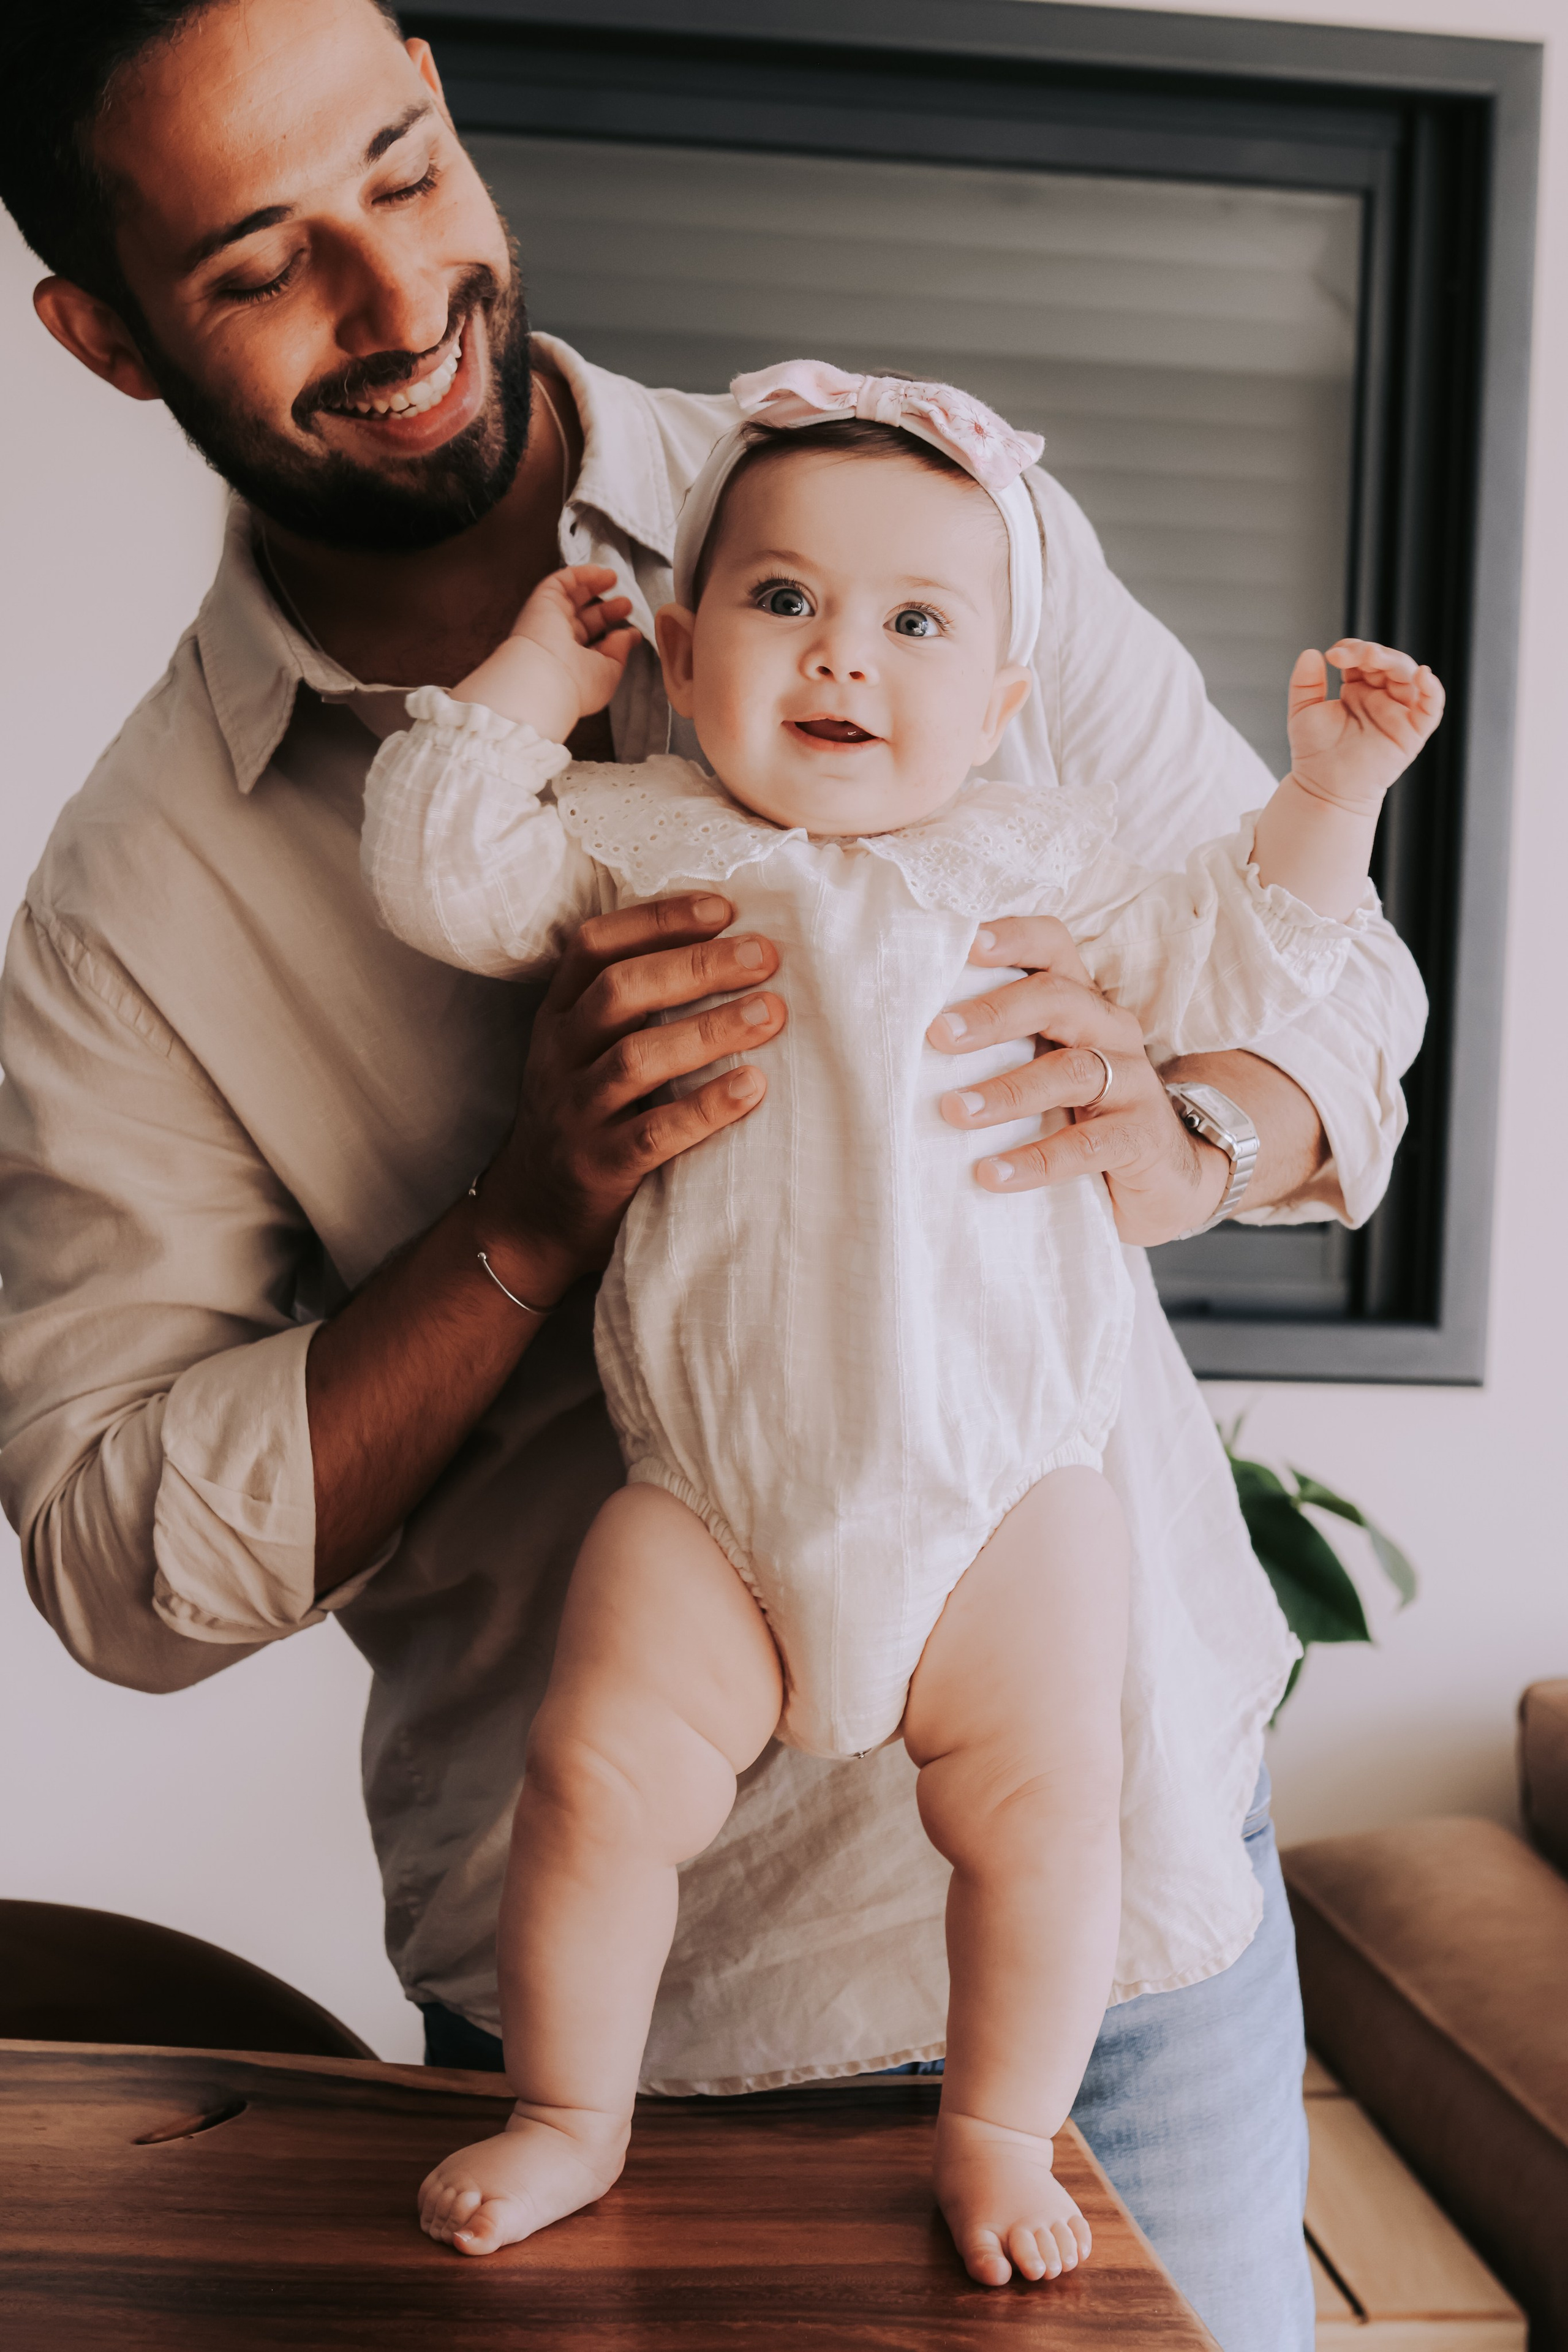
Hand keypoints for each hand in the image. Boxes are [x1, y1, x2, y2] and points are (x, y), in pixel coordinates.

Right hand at [458, 564, 639, 740]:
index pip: (592, 643)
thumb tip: (629, 634)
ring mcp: (549, 620)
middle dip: (606, 610)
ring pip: (572, 597)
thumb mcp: (609, 672)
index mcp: (571, 663)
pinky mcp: (542, 602)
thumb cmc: (578, 685)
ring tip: (615, 578)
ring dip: (593, 585)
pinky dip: (580, 574)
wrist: (546, 679)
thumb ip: (620, 651)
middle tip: (627, 603)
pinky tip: (600, 572)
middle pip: (584, 619)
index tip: (632, 629)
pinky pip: (561, 582)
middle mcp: (557, 642)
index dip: (613, 634)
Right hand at [475, 893, 786, 1295]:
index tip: (723, 909)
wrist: (529, 1217)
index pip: (595, 946)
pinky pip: (653, 1134)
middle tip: (764, 955)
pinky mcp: (597, 1167)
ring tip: (771, 1014)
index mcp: (557, 1016)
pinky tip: (753, 1088)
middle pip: (619, 992)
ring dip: (708, 1030)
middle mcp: (557, 1055)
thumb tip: (728, 948)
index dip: (657, 920)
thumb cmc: (584, 1116)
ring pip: (635, 1058)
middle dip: (695, 966)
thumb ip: (632, 1007)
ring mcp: (574, 1112)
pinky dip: (705, 1108)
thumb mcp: (585, 1052)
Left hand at [926, 918, 1229, 1246]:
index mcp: (1082, 1004)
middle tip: (939, 1035)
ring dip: (1006, 1092)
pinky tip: (992, 1173)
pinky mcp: (1140, 1138)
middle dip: (995, 1013)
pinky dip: (1036, 1160)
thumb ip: (998, 1046)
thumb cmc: (1083, 1115)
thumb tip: (907, 1039)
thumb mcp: (1043, 1069)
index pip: (1054, 948)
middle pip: (1059, 999)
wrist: (1165, 1180)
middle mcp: (1110, 1031)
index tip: (963, 943)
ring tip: (954, 1111)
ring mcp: (1132, 1083)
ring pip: (1071, 1072)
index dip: (1014, 938)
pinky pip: (1087, 1145)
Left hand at [1286, 639, 1444, 813]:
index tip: (1333, 655)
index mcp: (1359, 688)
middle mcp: (1382, 697)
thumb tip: (1310, 652)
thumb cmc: (1314, 753)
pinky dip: (1433, 690)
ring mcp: (1398, 713)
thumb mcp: (1303, 711)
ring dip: (1394, 662)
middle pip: (1389, 662)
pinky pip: (1431, 708)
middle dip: (1373, 652)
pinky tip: (1423, 675)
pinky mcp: (1412, 732)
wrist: (1323, 788)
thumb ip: (1304, 683)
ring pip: (1409, 677)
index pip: (1365, 657)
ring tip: (1372, 658)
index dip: (1353, 649)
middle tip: (1352, 654)